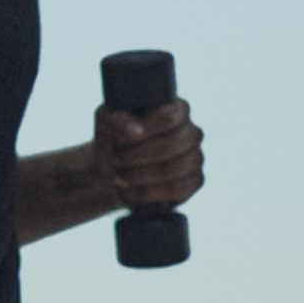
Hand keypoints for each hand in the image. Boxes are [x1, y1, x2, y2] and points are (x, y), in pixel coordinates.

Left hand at [90, 90, 204, 218]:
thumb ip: (118, 121)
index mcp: (177, 109)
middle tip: (116, 160)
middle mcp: (192, 132)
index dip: (147, 129)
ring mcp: (196, 158)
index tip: (122, 140)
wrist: (113, 172)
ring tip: (119, 176)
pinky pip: (178, 190)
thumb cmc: (113, 141)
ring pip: (173, 169)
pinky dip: (149, 193)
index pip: (170, 116)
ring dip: (140, 175)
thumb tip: (135, 131)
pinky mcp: (194, 182)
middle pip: (172, 144)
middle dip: (138, 156)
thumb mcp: (107, 124)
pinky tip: (132, 190)